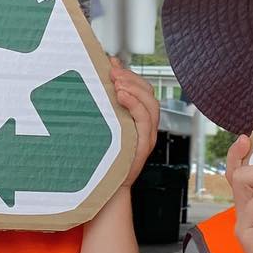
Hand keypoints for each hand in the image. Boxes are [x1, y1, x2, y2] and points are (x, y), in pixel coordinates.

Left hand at [111, 59, 160, 186]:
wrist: (103, 189)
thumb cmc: (101, 157)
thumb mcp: (103, 125)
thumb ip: (106, 102)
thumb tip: (104, 68)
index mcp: (138, 121)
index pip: (144, 90)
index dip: (131, 74)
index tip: (112, 64)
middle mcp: (146, 128)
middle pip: (149, 95)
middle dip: (132, 79)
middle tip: (112, 72)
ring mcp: (146, 138)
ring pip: (151, 105)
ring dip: (134, 89)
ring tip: (116, 83)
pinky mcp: (141, 147)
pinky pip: (145, 121)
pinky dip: (135, 104)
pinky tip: (121, 96)